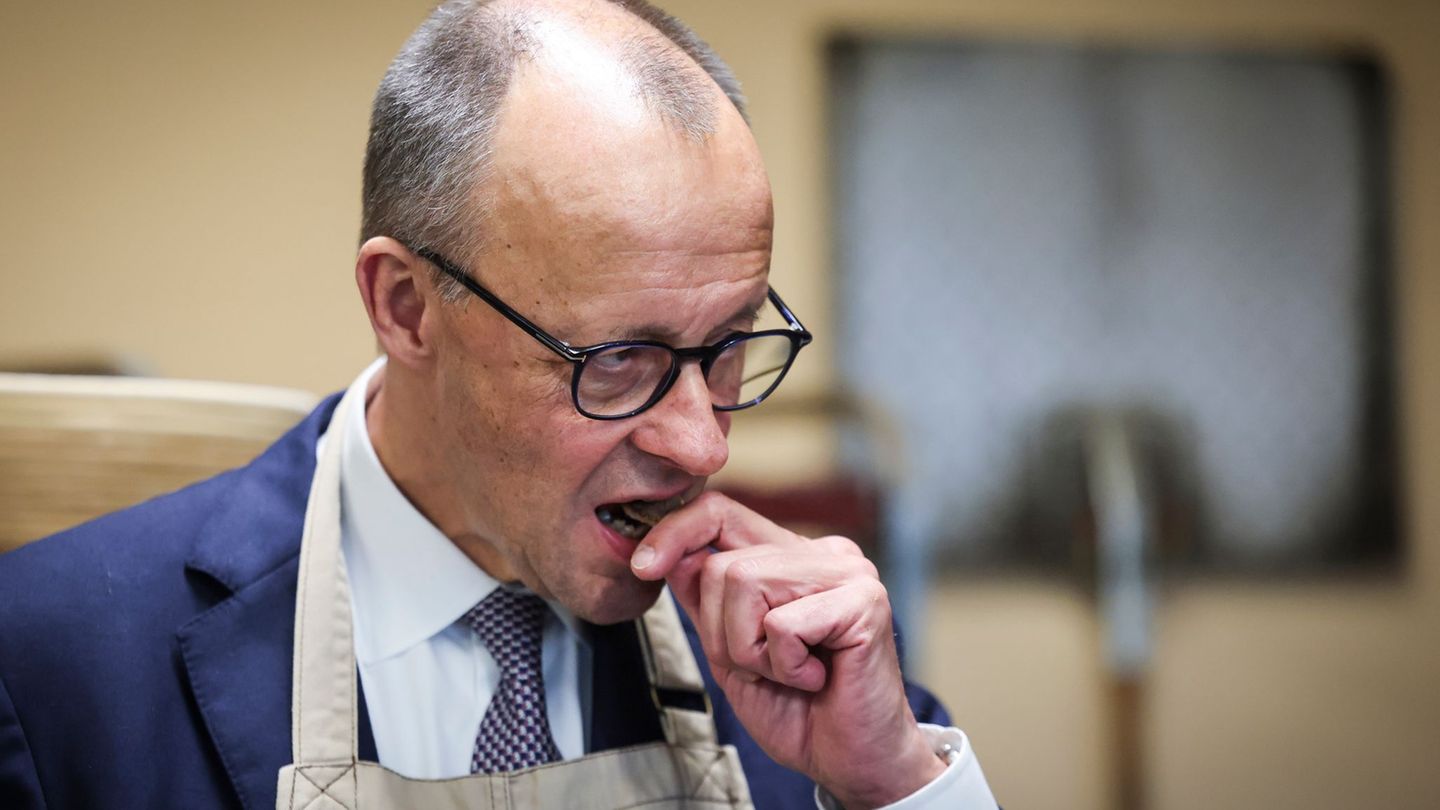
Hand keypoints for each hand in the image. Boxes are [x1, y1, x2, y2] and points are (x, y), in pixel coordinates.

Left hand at [630, 491, 944, 808]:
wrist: (851, 761)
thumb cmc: (799, 709)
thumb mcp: (730, 652)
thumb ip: (705, 601)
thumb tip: (671, 555)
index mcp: (791, 557)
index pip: (720, 512)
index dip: (674, 532)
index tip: (643, 566)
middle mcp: (822, 553)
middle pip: (724, 563)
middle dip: (724, 632)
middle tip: (767, 667)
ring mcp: (848, 572)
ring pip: (746, 582)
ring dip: (753, 650)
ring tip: (793, 672)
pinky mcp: (864, 600)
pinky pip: (782, 624)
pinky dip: (786, 666)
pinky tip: (816, 678)